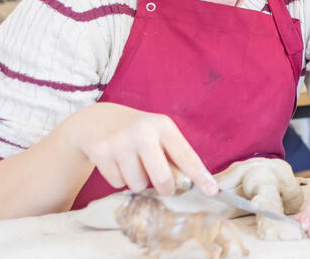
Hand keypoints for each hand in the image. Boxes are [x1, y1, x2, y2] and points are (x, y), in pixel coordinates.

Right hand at [61, 102, 215, 196]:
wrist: (97, 119)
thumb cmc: (137, 132)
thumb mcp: (157, 133)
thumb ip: (172, 154)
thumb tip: (189, 183)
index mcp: (163, 126)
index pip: (186, 155)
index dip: (200, 176)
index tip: (212, 191)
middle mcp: (142, 132)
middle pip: (162, 178)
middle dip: (166, 188)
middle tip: (165, 187)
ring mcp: (120, 143)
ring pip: (138, 184)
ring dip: (138, 181)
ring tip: (133, 164)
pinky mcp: (101, 152)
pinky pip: (118, 183)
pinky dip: (119, 179)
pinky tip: (117, 163)